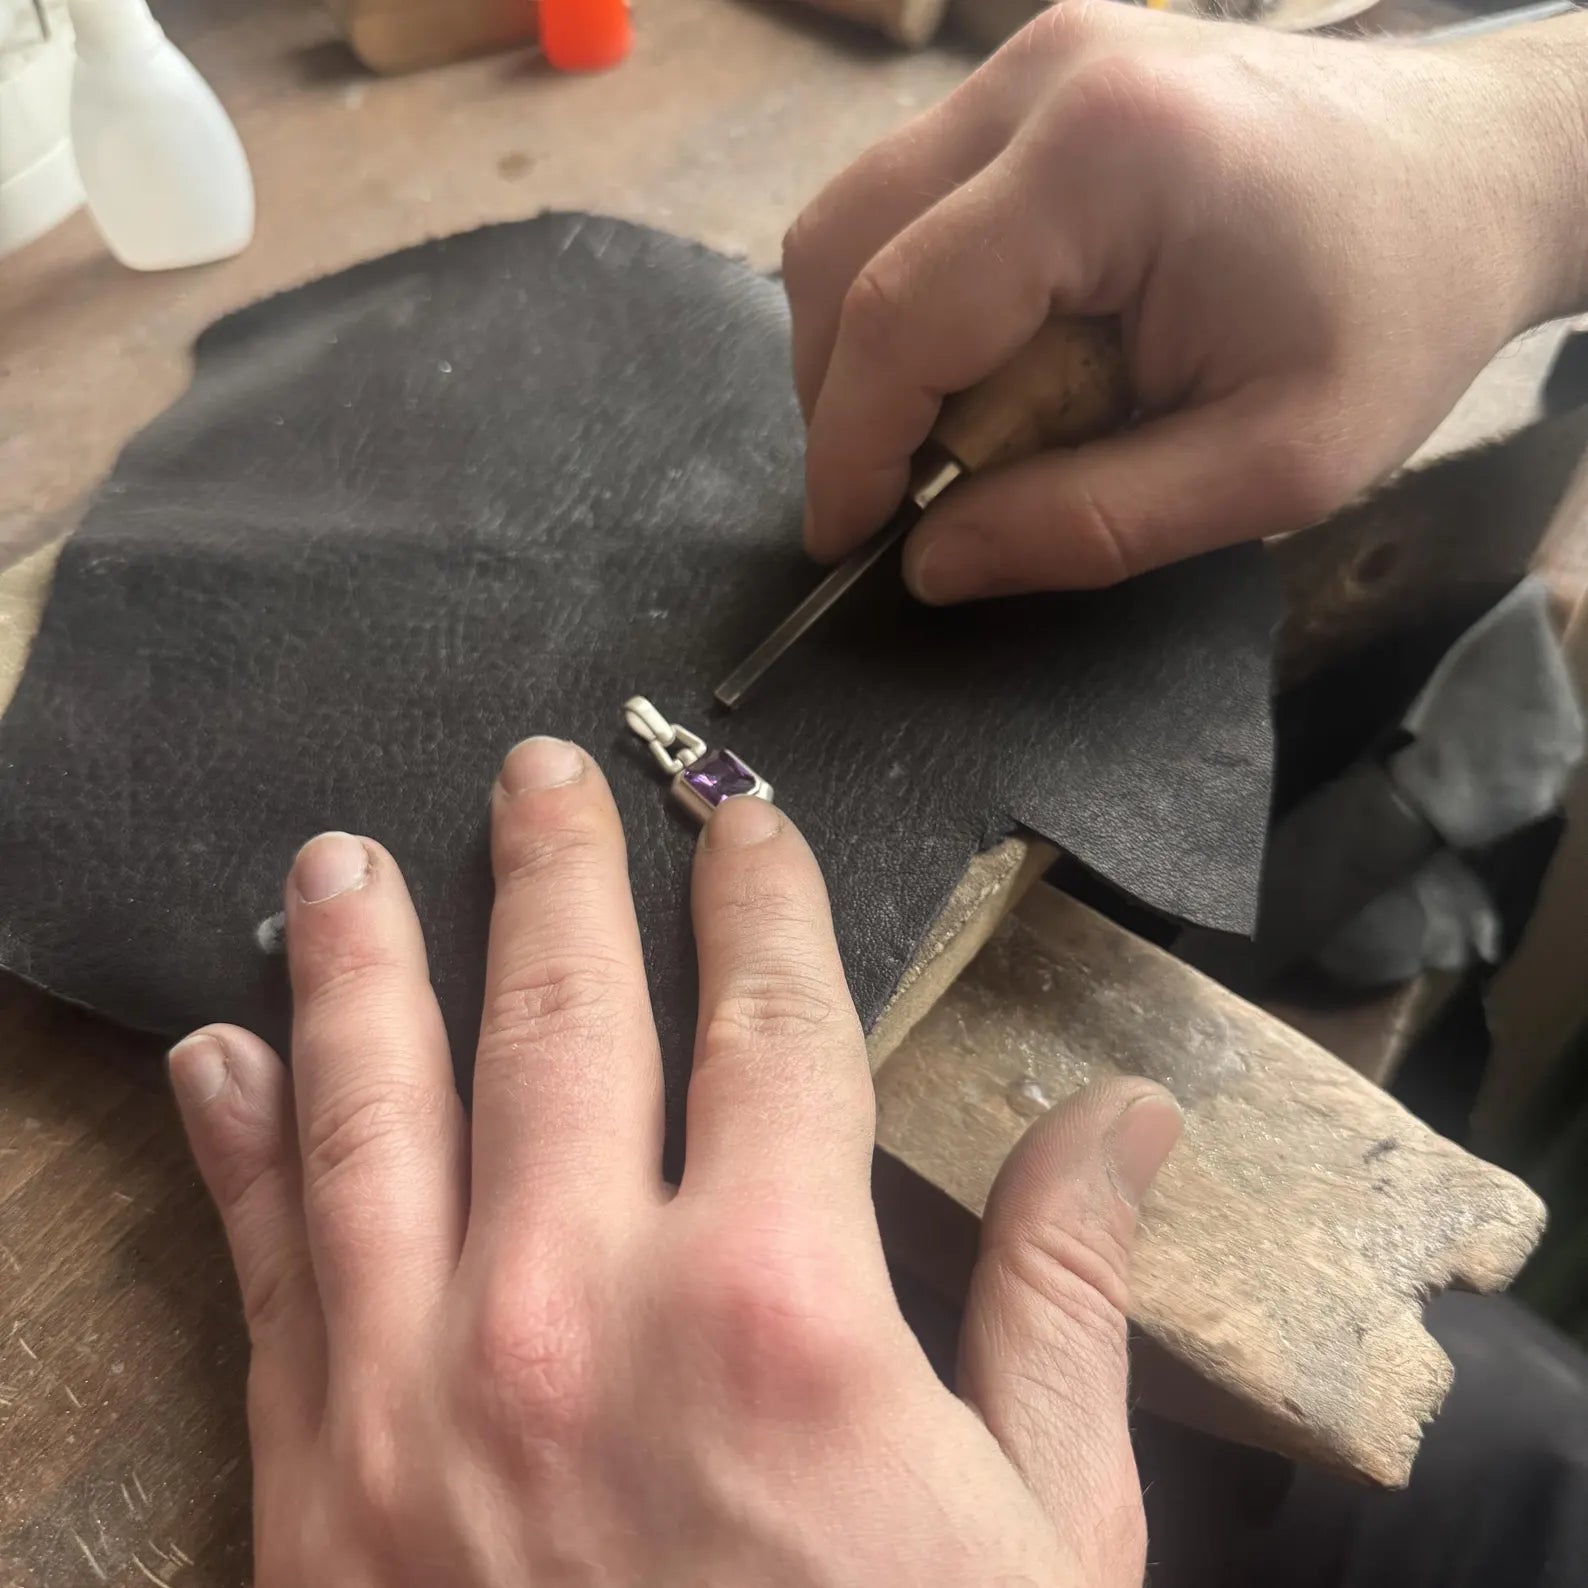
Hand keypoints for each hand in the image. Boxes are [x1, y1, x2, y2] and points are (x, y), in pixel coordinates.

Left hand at [170, 737, 1181, 1585]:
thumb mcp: (1045, 1541)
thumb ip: (1065, 1300)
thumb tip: (1121, 1120)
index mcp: (782, 1309)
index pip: (769, 1022)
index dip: (759, 899)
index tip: (740, 819)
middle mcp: (584, 1310)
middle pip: (565, 1017)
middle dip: (555, 873)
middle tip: (540, 770)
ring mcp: (423, 1393)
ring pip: (382, 1103)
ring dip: (362, 960)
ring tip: (336, 857)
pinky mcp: (314, 1491)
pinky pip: (269, 1267)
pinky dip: (240, 1145)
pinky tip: (219, 1053)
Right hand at [786, 5, 1587, 601]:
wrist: (1479, 169)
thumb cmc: (1400, 311)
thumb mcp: (1274, 465)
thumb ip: (1090, 525)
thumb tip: (928, 563)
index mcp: (1106, 159)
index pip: (896, 312)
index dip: (849, 448)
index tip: (845, 545)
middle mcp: (1044, 75)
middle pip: (840, 247)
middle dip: (845, 399)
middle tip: (900, 497)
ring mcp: (1035, 57)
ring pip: (855, 217)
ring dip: (873, 349)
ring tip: (962, 431)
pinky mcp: (1039, 74)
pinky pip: (911, 198)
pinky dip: (916, 298)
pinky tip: (992, 358)